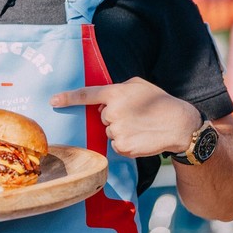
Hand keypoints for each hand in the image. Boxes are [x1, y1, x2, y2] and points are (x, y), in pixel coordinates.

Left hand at [50, 77, 201, 157]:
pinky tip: (140, 137)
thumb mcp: (140, 86)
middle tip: (136, 115)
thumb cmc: (160, 102)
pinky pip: (116, 145)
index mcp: (116, 93)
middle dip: (115, 117)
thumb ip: (119, 89)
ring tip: (141, 127)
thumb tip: (104, 101)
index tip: (52, 101)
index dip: (68, 97)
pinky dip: (126, 143)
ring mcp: (116, 131)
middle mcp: (113, 112)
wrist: (179, 125)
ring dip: (121, 130)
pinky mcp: (122, 147)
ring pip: (109, 132)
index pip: (87, 94)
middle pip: (102, 117)